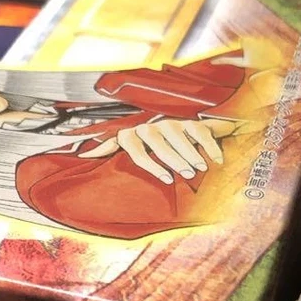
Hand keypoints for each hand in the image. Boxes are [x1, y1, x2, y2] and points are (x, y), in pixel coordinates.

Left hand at [77, 119, 222, 183]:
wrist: (173, 131)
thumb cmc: (146, 147)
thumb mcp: (126, 148)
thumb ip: (109, 149)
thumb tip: (83, 156)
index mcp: (133, 135)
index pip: (137, 150)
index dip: (151, 164)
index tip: (166, 179)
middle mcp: (150, 126)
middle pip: (160, 144)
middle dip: (175, 160)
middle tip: (187, 174)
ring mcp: (170, 122)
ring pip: (180, 137)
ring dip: (191, 153)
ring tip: (200, 168)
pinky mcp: (190, 121)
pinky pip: (199, 132)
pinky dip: (209, 146)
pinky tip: (217, 160)